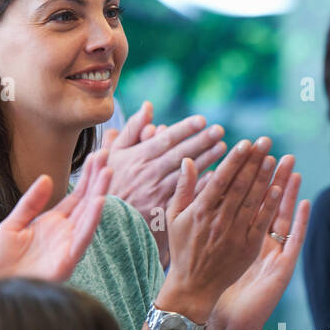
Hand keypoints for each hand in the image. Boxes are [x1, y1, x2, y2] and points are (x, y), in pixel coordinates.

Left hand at [0, 151, 111, 282]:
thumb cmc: (0, 261)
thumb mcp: (12, 224)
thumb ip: (30, 203)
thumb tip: (47, 178)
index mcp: (52, 224)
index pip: (76, 195)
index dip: (87, 175)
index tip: (97, 154)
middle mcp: (64, 234)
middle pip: (86, 202)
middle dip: (97, 179)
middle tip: (107, 155)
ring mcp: (67, 248)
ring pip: (89, 217)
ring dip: (100, 194)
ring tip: (108, 172)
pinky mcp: (66, 263)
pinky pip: (82, 239)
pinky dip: (91, 220)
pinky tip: (99, 201)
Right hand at [103, 101, 226, 268]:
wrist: (105, 222)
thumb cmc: (110, 184)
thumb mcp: (114, 155)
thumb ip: (131, 130)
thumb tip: (148, 107)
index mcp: (138, 158)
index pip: (166, 140)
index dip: (185, 129)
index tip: (203, 120)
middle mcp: (150, 174)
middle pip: (180, 154)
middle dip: (201, 141)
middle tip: (220, 130)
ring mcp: (158, 193)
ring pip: (186, 174)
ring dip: (206, 160)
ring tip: (223, 148)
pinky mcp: (164, 211)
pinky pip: (186, 197)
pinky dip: (201, 186)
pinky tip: (216, 177)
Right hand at [156, 137, 279, 321]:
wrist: (192, 286)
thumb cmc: (182, 249)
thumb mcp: (173, 217)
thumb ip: (183, 188)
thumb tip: (188, 160)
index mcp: (200, 211)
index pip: (220, 179)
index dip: (235, 160)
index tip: (245, 143)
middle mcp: (218, 220)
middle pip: (240, 185)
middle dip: (254, 161)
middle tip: (266, 141)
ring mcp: (234, 234)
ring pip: (252, 201)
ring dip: (264, 178)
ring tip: (274, 158)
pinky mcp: (247, 248)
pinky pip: (260, 223)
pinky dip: (269, 206)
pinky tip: (278, 189)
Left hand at [210, 157, 309, 329]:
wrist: (221, 316)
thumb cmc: (213, 283)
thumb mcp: (206, 244)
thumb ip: (204, 217)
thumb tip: (197, 192)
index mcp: (242, 232)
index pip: (248, 198)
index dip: (251, 176)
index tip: (252, 152)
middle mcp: (260, 240)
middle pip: (268, 202)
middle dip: (273, 177)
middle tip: (279, 151)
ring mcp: (273, 252)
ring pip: (282, 217)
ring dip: (289, 192)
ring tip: (294, 168)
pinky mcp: (281, 267)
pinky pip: (293, 241)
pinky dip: (300, 222)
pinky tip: (304, 203)